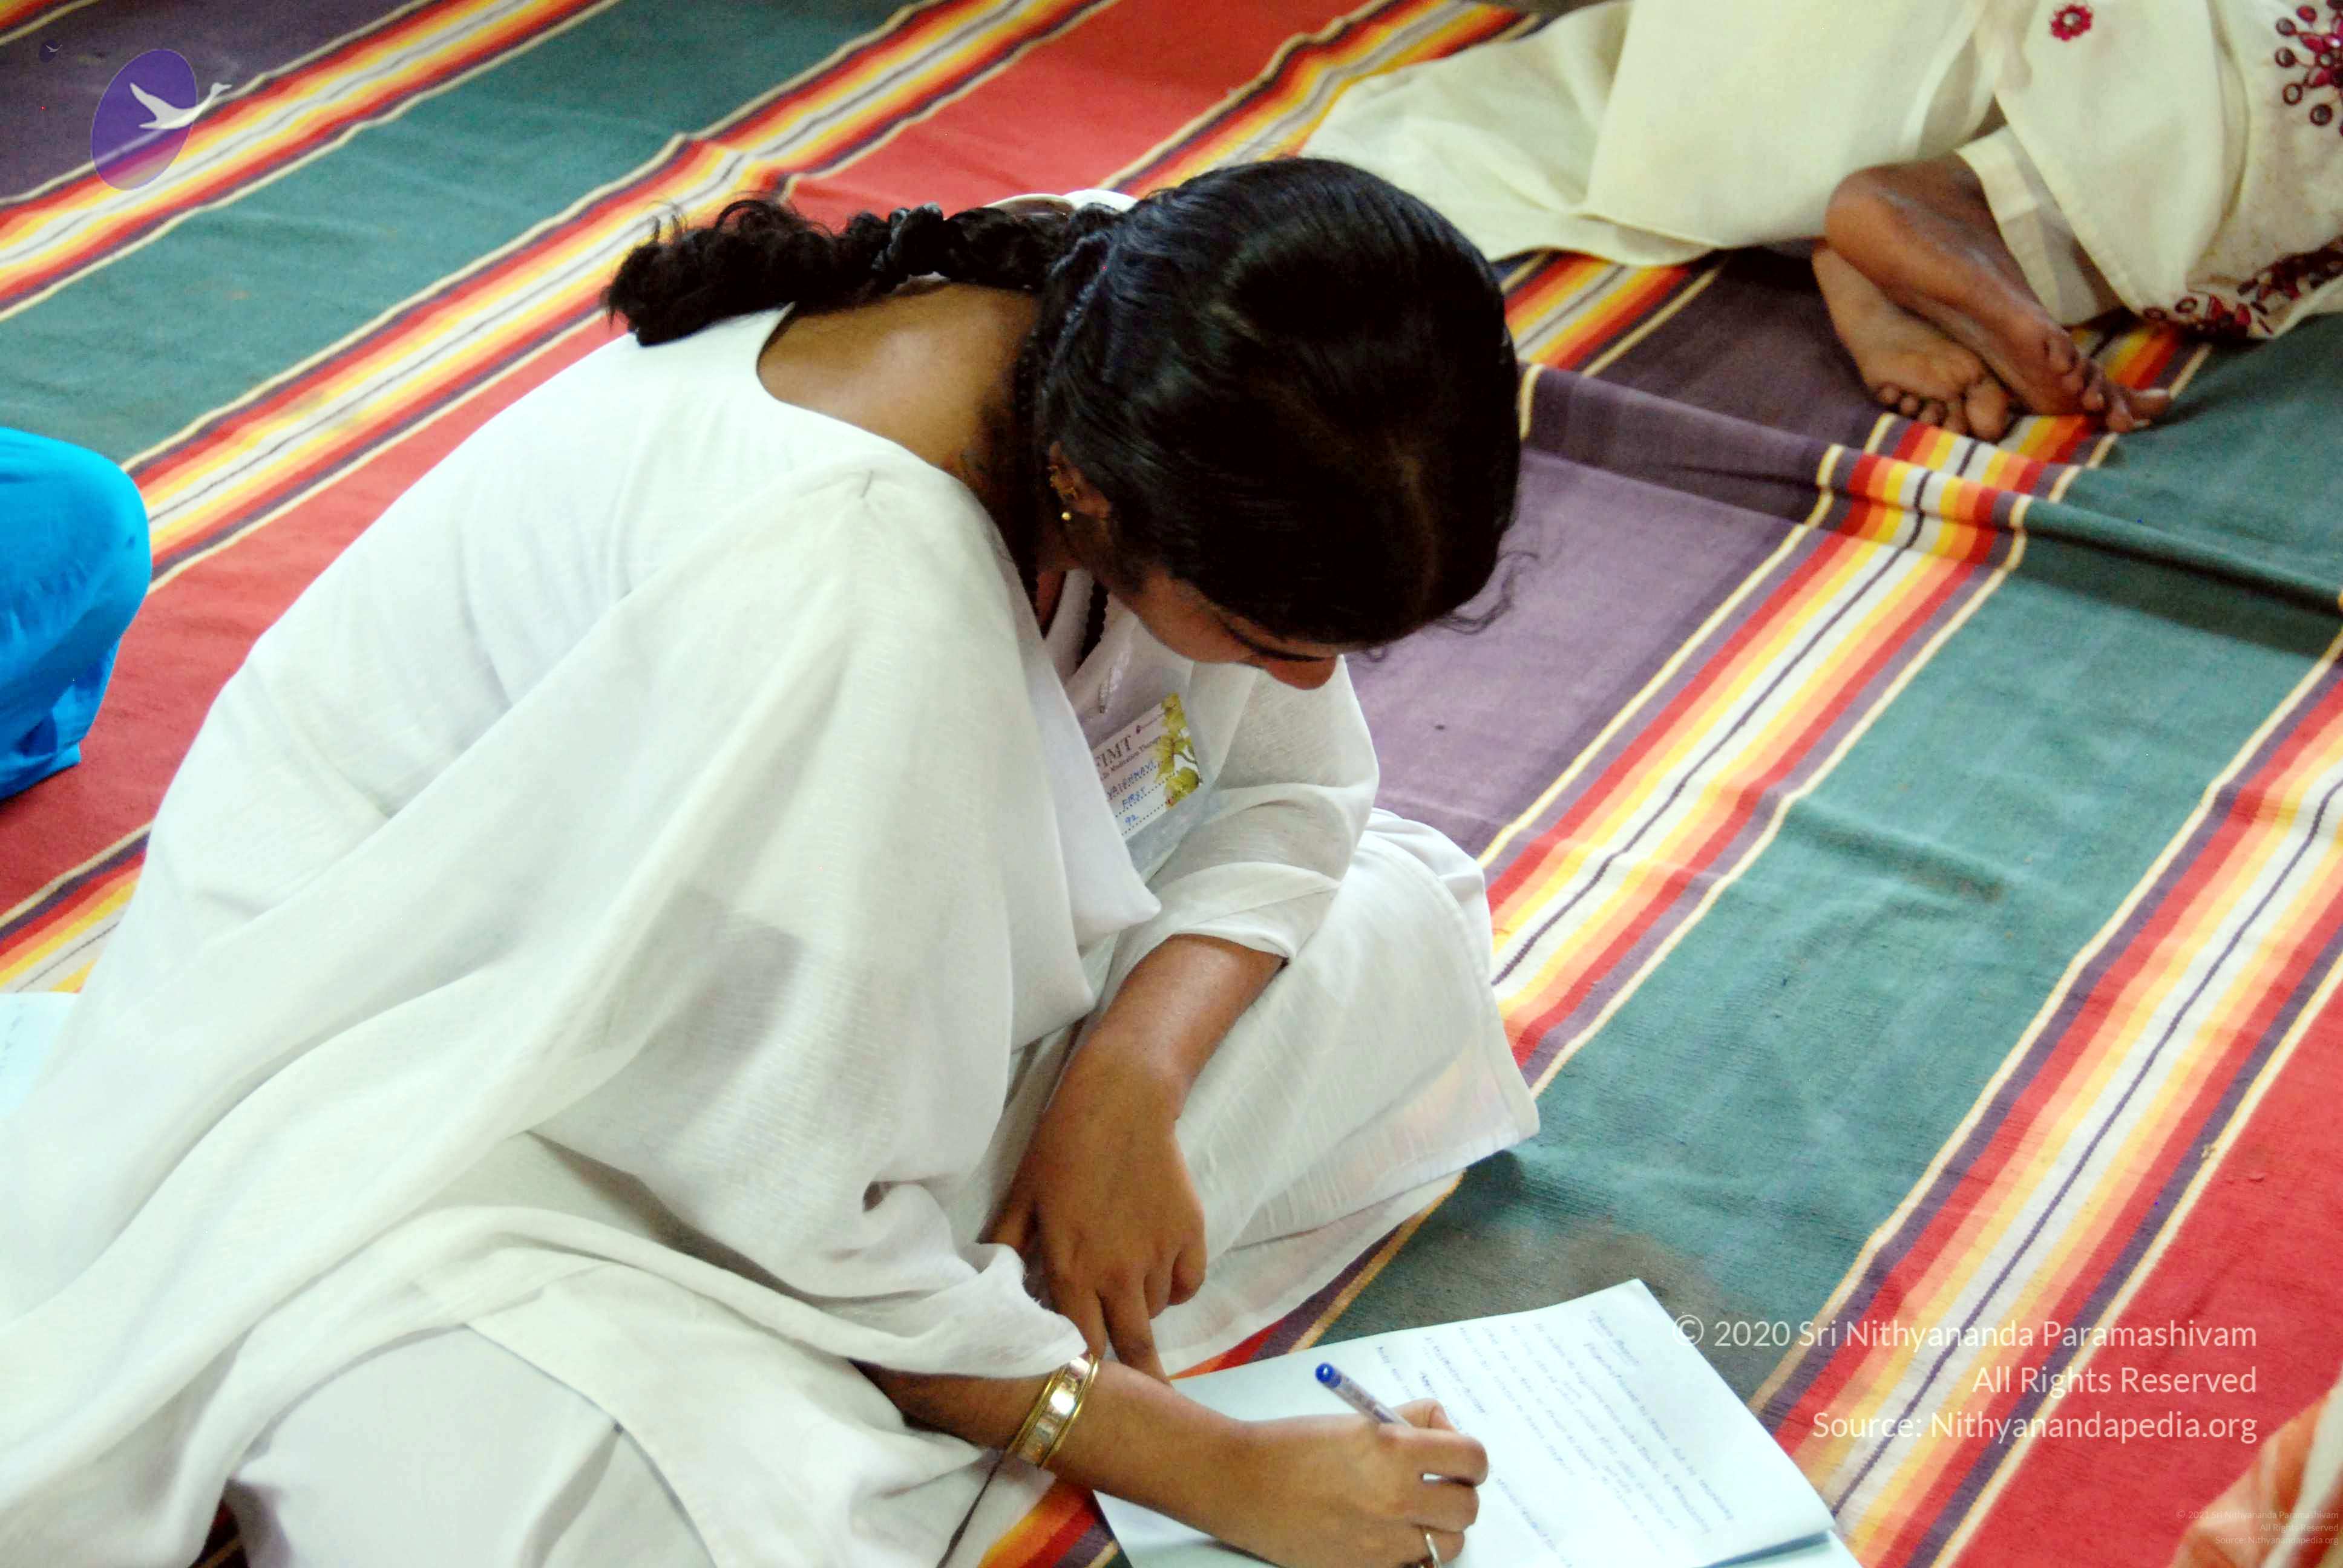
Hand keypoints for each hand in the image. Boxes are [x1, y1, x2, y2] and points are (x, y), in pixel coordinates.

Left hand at [986, 1045, 1206, 1380]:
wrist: (1121, 1103)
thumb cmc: (1062, 1147)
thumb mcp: (1022, 1198)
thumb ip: (1007, 1248)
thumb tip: (986, 1289)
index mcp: (1073, 1270)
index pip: (1084, 1350)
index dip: (1083, 1367)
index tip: (1081, 1376)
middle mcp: (1119, 1274)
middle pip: (1131, 1345)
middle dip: (1131, 1370)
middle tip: (1134, 1391)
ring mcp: (1158, 1255)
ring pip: (1155, 1312)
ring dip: (1140, 1311)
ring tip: (1125, 1291)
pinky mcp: (1190, 1235)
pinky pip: (1187, 1285)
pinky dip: (1175, 1288)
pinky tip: (1159, 1275)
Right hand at [1202, 1399, 1485, 1567]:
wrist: (1242, 1485)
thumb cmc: (1293, 1446)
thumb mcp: (1358, 1420)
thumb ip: (1410, 1420)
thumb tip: (1446, 1428)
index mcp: (1395, 1451)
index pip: (1473, 1458)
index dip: (1471, 1457)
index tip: (1459, 1458)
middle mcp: (1395, 1500)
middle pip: (1468, 1508)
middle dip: (1458, 1493)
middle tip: (1436, 1485)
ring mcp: (1381, 1544)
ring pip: (1448, 1545)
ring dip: (1438, 1528)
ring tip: (1411, 1512)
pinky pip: (1414, 1567)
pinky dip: (1409, 1553)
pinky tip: (1387, 1534)